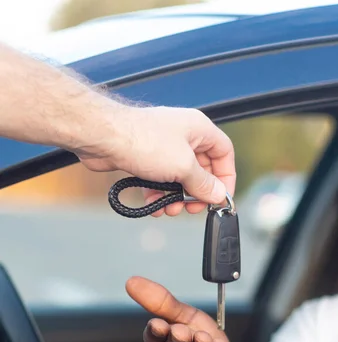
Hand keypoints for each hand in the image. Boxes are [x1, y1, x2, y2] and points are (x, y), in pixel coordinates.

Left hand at [75, 104, 235, 216]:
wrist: (102, 137)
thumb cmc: (141, 140)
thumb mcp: (183, 167)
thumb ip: (203, 184)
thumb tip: (218, 194)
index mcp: (199, 129)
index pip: (224, 153)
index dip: (226, 177)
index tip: (220, 197)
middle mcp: (184, 135)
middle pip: (202, 169)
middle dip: (197, 192)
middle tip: (192, 208)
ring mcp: (164, 146)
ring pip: (180, 178)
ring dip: (177, 197)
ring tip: (169, 209)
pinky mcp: (147, 157)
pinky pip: (161, 180)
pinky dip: (160, 194)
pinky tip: (154, 204)